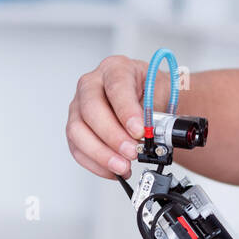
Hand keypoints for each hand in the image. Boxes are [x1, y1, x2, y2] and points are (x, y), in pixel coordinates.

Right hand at [65, 55, 173, 178]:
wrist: (147, 98)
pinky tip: (114, 169)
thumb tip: (153, 130)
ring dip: (101, 153)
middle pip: (91, 110)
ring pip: (78, 131)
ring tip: (123, 166)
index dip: (126, 111)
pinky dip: (96, 163)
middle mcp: (91, 85)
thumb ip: (156, 108)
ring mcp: (79, 106)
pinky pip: (78, 148)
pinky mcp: (76, 128)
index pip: (116, 87)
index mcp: (115, 69)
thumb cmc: (150, 91)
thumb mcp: (162, 92)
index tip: (139, 130)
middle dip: (113, 136)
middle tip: (132, 152)